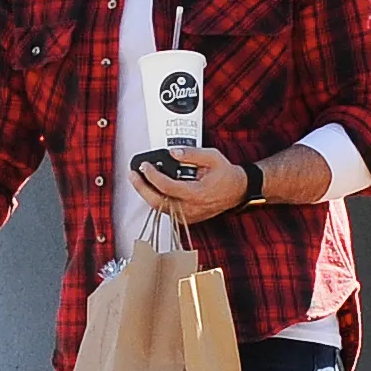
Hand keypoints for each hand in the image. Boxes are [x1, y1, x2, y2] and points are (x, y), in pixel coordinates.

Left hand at [130, 147, 247, 225]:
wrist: (237, 191)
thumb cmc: (225, 175)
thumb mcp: (212, 157)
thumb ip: (192, 154)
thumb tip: (173, 152)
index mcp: (196, 194)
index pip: (167, 187)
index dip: (152, 176)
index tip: (145, 166)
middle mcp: (190, 208)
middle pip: (157, 202)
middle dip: (141, 188)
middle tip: (133, 175)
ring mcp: (187, 215)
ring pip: (159, 208)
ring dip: (147, 193)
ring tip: (139, 179)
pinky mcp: (185, 218)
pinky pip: (166, 210)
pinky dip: (156, 198)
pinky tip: (151, 188)